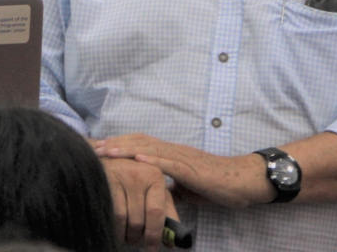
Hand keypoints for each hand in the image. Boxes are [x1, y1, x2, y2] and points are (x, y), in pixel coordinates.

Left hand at [96, 134, 270, 208]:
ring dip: (126, 149)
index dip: (119, 145)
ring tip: (106, 151)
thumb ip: (172, 186)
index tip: (98, 148)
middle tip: (92, 146)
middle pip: (138, 142)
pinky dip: (151, 160)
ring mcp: (182, 157)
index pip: (140, 145)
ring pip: (149, 149)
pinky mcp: (193, 168)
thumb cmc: (218, 184)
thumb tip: (158, 193)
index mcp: (171, 154)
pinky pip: (169, 163)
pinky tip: (136, 160)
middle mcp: (174, 151)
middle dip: (114, 144)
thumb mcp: (188, 187)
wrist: (244, 180)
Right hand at [100, 157, 178, 251]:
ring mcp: (120, 178)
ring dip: (126, 235)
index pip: (156, 211)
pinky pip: (112, 216)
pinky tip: (116, 230)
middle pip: (139, 220)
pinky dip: (116, 229)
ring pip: (125, 221)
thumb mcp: (154, 191)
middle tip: (137, 241)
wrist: (108, 160)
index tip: (152, 249)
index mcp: (155, 176)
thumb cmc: (135, 180)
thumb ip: (166, 214)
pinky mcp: (105, 183)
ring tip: (127, 235)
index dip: (155, 234)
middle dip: (138, 237)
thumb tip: (172, 243)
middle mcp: (139, 174)